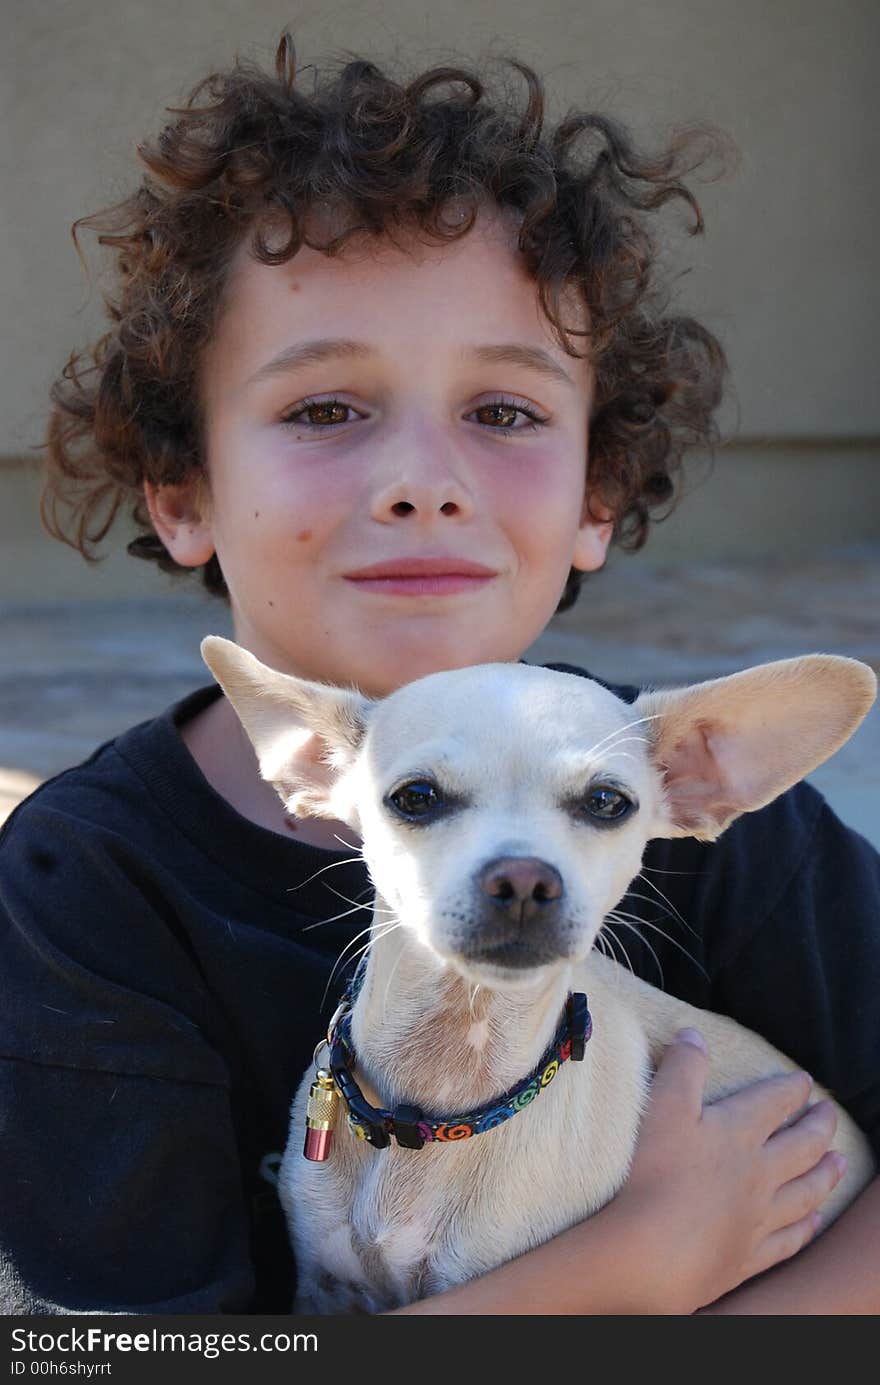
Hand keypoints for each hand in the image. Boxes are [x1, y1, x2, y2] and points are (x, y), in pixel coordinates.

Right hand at [615, 1028, 845, 1313]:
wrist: (652, 1253)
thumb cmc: (652, 1174)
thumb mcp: (662, 1106)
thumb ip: (681, 1067)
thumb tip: (694, 1035)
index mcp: (738, 1133)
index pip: (773, 1103)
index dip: (791, 1089)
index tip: (805, 1081)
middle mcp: (758, 1174)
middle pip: (801, 1146)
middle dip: (819, 1126)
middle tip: (830, 1113)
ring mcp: (758, 1218)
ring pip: (805, 1192)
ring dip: (825, 1174)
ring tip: (839, 1162)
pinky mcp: (747, 1256)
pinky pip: (789, 1240)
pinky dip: (806, 1227)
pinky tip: (814, 1221)